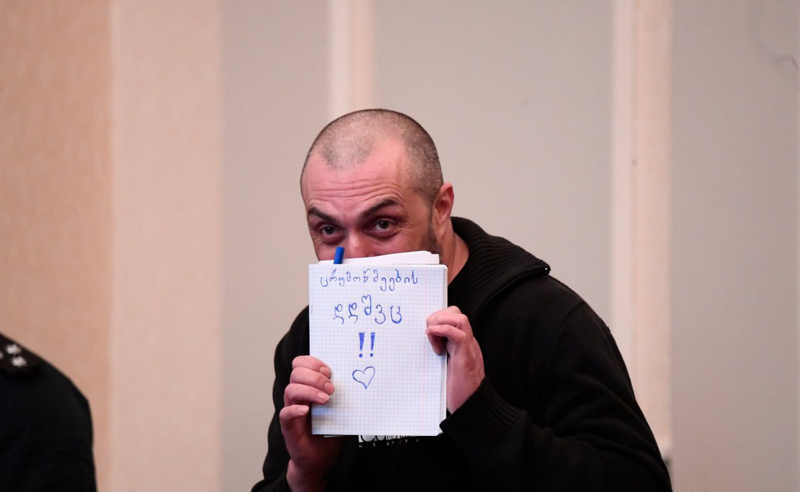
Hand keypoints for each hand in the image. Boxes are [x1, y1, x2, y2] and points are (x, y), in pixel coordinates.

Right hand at [280, 356, 342, 491]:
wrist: (320, 458)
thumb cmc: (328, 432)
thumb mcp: (340, 410)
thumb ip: (344, 397)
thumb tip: (360, 384)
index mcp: (308, 386)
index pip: (302, 364)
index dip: (313, 363)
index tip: (330, 371)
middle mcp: (298, 395)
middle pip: (296, 373)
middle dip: (315, 376)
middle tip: (331, 387)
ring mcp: (292, 409)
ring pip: (291, 389)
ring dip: (310, 391)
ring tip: (325, 400)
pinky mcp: (288, 425)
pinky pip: (286, 413)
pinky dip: (295, 409)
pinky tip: (307, 411)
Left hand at [426, 306, 484, 411]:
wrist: (472, 409)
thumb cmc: (458, 393)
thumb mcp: (445, 367)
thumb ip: (440, 354)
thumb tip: (424, 344)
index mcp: (462, 345)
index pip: (453, 318)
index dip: (437, 318)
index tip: (427, 333)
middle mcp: (467, 344)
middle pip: (456, 313)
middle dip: (438, 316)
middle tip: (428, 332)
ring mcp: (468, 350)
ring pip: (460, 319)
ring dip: (440, 322)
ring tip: (431, 335)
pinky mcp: (466, 359)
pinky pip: (460, 334)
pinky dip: (444, 329)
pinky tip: (432, 335)